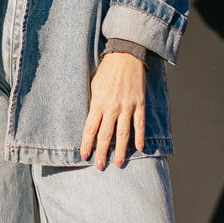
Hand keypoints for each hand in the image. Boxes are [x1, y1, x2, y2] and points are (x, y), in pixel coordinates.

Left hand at [81, 52, 145, 170]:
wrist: (126, 56)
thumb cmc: (107, 70)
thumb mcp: (94, 85)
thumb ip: (93, 103)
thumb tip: (91, 120)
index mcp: (98, 102)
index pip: (90, 128)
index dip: (87, 143)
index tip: (84, 155)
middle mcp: (112, 107)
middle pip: (105, 135)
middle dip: (102, 152)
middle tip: (99, 166)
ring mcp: (127, 107)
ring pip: (123, 133)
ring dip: (120, 150)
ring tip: (118, 163)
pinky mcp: (139, 104)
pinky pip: (139, 124)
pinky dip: (139, 137)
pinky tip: (139, 148)